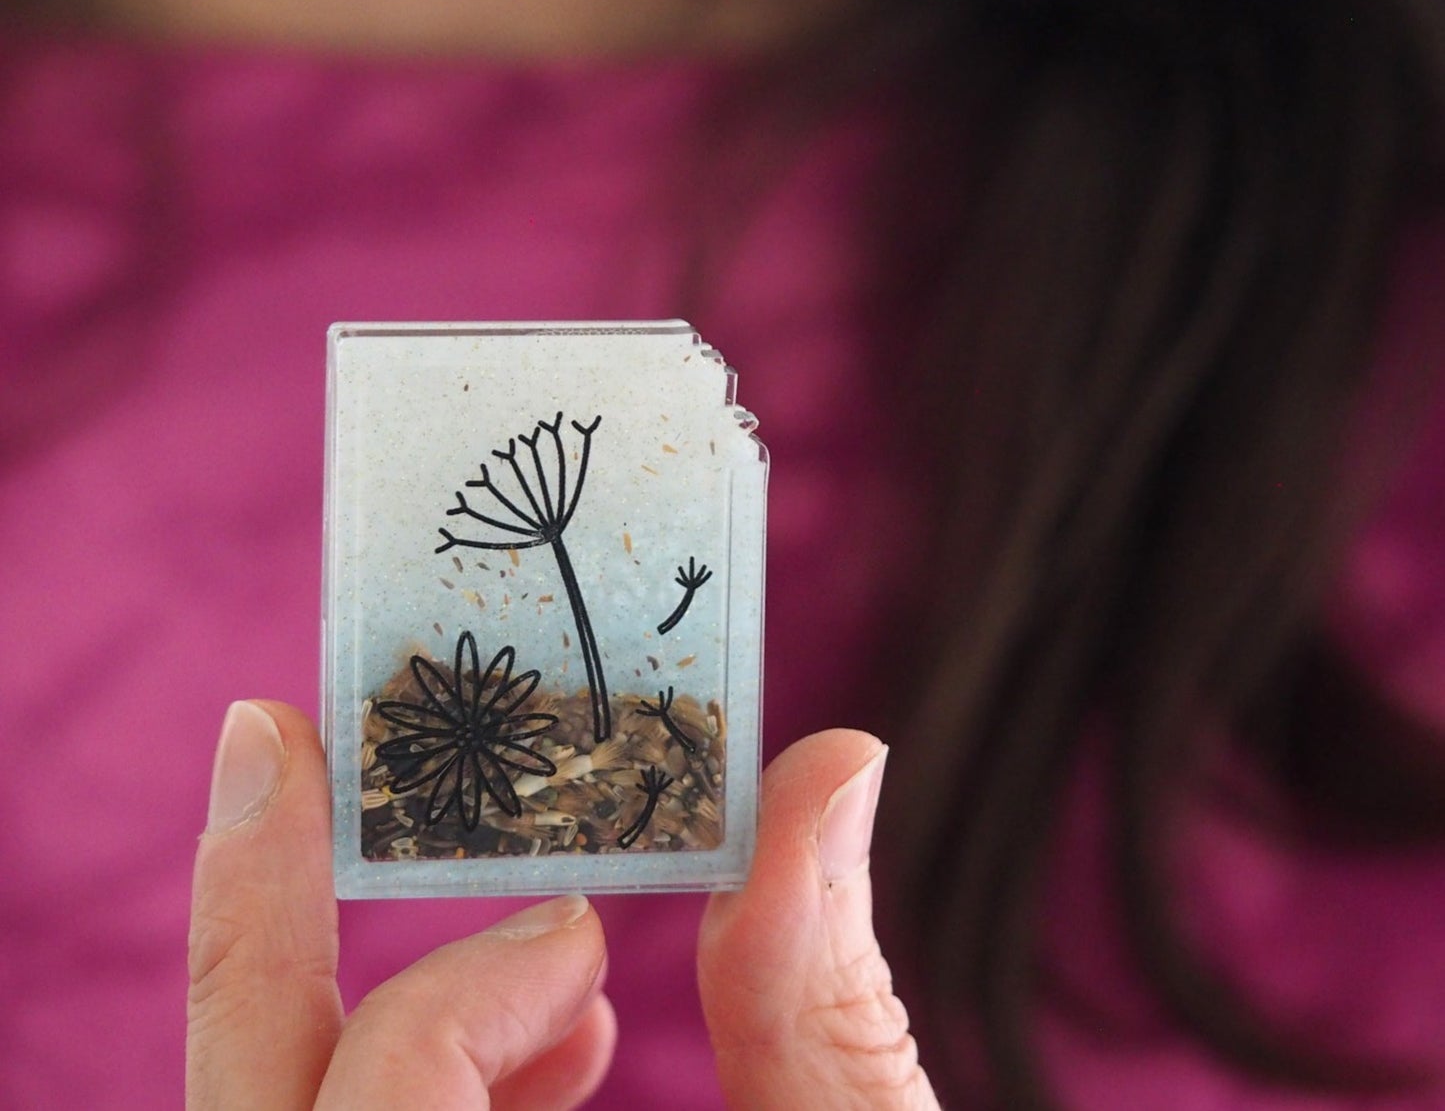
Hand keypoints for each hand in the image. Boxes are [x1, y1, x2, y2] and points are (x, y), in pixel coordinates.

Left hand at [187, 704, 938, 1107]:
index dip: (472, 998)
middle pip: (253, 1109)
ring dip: (360, 1025)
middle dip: (256, 921)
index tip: (592, 940)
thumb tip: (835, 759)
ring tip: (551, 960)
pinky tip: (569, 1055)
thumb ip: (833, 1011)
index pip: (380, 1108)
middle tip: (270, 745)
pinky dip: (413, 1093)